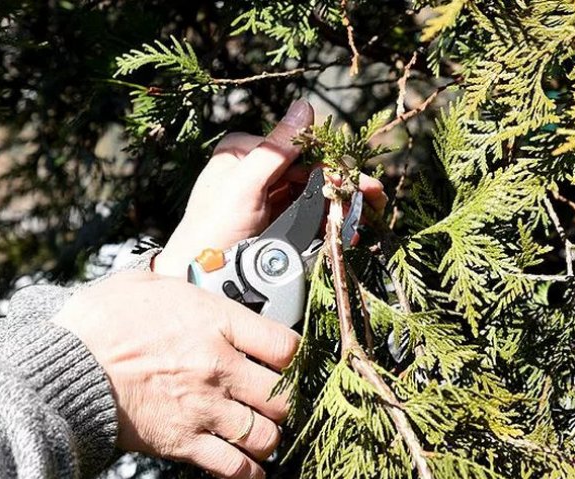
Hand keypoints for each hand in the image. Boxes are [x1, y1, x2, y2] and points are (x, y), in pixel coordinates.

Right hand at [52, 271, 298, 478]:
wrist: (63, 365)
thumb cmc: (101, 320)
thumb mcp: (150, 283)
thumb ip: (184, 284)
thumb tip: (192, 275)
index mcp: (217, 322)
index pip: (286, 345)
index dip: (295, 357)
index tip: (289, 363)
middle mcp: (220, 366)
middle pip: (283, 395)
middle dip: (285, 402)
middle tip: (277, 402)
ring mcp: (205, 406)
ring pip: (266, 434)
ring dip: (269, 438)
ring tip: (263, 434)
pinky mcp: (183, 441)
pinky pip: (234, 467)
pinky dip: (249, 476)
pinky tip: (252, 476)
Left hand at [154, 99, 387, 277]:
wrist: (199, 277)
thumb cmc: (213, 230)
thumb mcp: (245, 185)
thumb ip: (276, 149)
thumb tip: (305, 106)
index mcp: (244, 151)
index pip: (300, 150)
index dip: (333, 166)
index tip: (361, 181)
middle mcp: (256, 170)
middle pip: (310, 173)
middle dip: (344, 188)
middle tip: (376, 199)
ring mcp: (266, 198)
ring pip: (313, 195)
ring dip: (341, 207)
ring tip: (366, 219)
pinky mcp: (272, 223)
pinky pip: (307, 217)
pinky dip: (328, 224)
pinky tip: (347, 231)